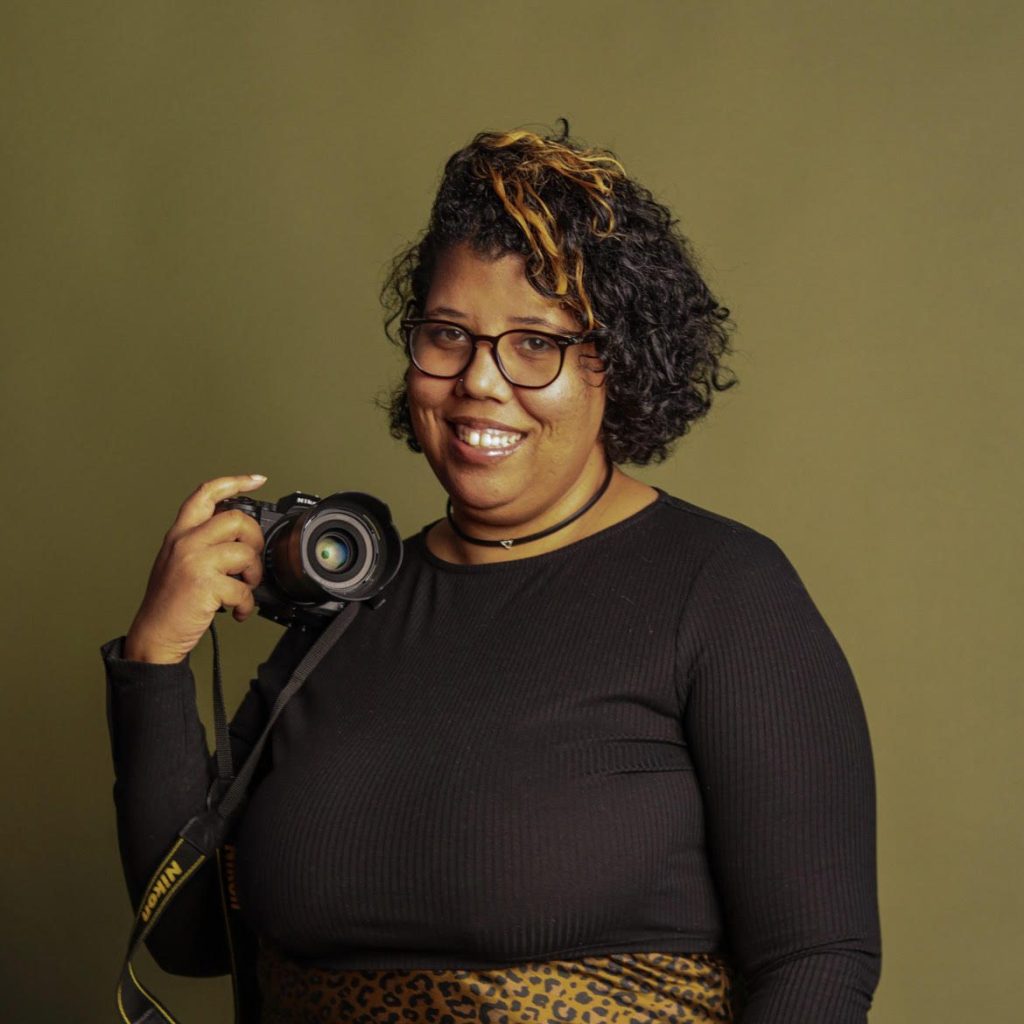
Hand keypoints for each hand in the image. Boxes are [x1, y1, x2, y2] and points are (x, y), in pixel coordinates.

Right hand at [123, 474, 268, 663]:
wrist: (154, 635)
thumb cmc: (170, 602)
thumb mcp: (178, 561)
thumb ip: (202, 543)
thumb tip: (241, 538)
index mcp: (179, 534)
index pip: (205, 494)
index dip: (234, 482)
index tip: (257, 480)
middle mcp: (185, 543)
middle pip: (236, 519)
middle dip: (255, 539)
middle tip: (252, 560)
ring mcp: (194, 562)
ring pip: (245, 552)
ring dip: (254, 575)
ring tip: (244, 588)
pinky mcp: (203, 585)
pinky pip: (243, 588)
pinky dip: (247, 604)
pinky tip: (238, 610)